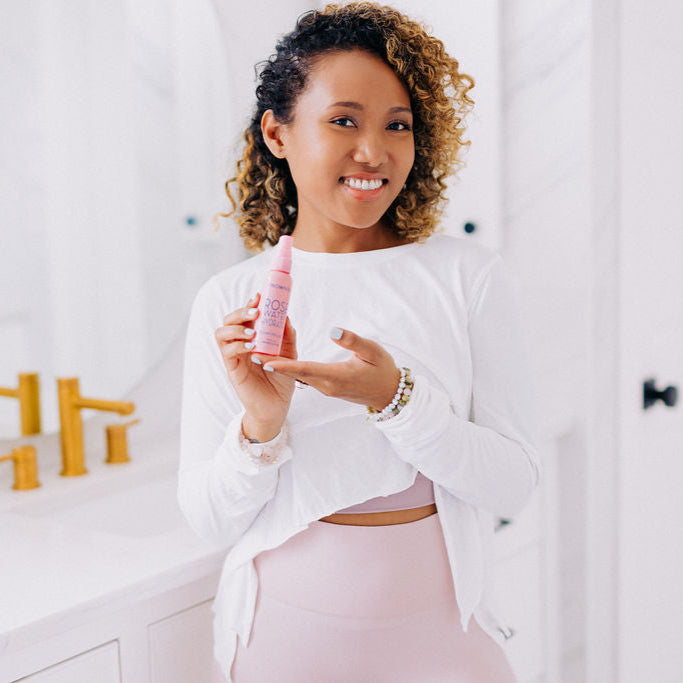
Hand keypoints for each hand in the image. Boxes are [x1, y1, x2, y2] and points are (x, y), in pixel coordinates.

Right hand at [215, 292, 297, 430]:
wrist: (277, 406)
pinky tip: (252, 347)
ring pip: (221, 333)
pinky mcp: (232, 369)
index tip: (260, 296)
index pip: (245, 316)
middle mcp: (240, 344)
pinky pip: (227, 352)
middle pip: (229, 320)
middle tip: (256, 313)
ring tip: (253, 332)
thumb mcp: (289, 355)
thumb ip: (287, 336)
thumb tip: (286, 316)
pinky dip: (238, 346)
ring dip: (236, 328)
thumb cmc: (281, 379)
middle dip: (241, 312)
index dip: (250, 304)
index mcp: (252, 337)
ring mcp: (234, 356)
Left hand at [256, 327, 400, 411]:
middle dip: (275, 362)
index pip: (305, 369)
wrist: (389, 393)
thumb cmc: (382, 369)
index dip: (284, 365)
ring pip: (299, 375)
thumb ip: (353, 340)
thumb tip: (333, 330)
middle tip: (253, 350)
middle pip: (296, 373)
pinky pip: (305, 376)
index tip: (265, 360)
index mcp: (336, 376)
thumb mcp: (373, 350)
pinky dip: (292, 367)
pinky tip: (282, 357)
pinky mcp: (327, 387)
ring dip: (281, 364)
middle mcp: (327, 385)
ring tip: (261, 350)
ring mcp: (326, 387)